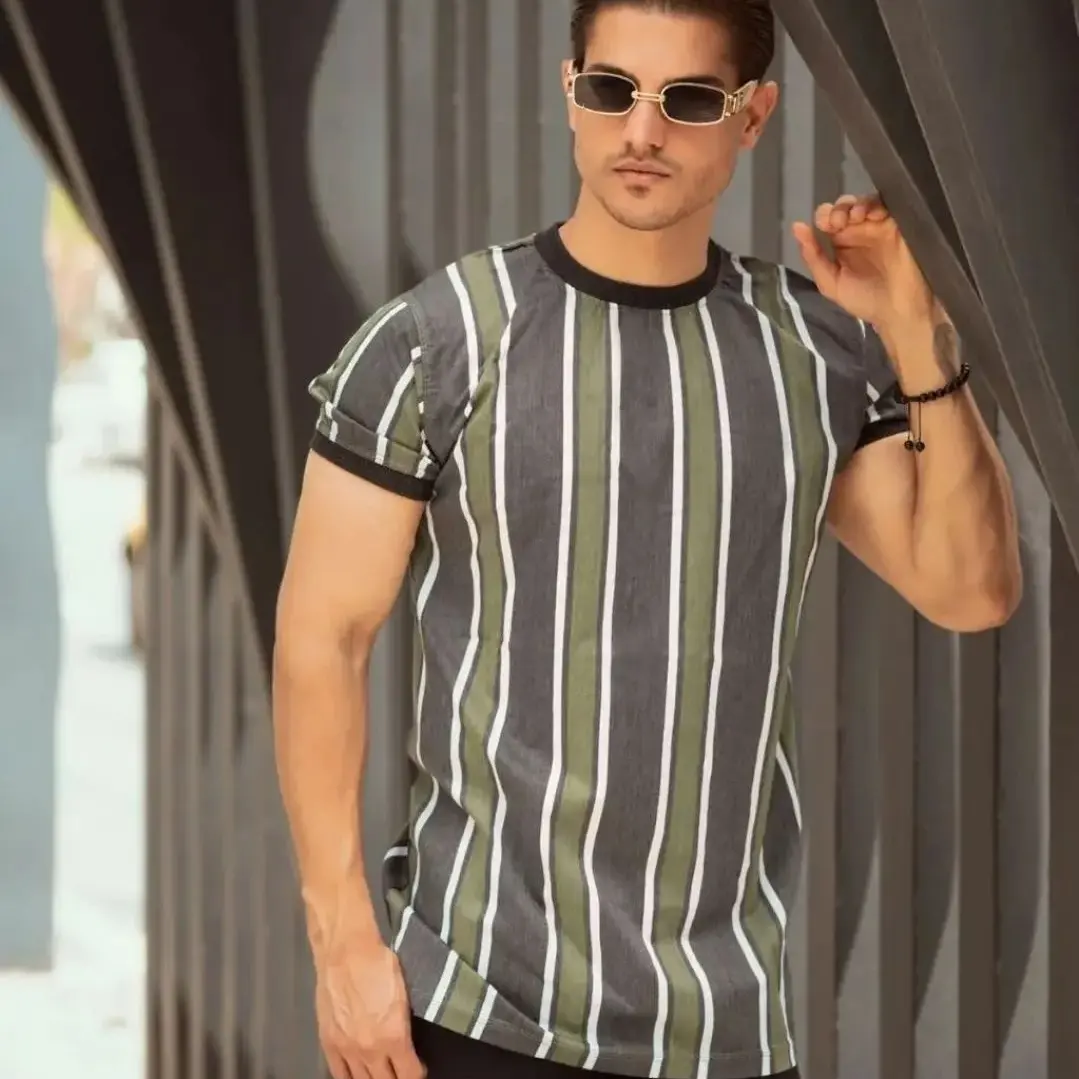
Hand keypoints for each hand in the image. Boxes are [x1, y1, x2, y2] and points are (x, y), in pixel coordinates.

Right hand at [314, 928, 425, 1078]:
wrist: (347, 950)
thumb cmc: (381, 964)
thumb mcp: (405, 995)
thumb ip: (404, 1026)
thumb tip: (406, 1043)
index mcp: (394, 1037)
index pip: (409, 1074)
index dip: (417, 1075)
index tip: (418, 1070)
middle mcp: (370, 1050)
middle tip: (400, 1072)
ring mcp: (347, 1049)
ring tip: (381, 1073)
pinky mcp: (328, 1042)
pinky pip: (339, 1073)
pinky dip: (350, 1076)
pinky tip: (358, 1073)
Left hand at [791, 194, 935, 330]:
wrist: (897, 311)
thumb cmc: (864, 301)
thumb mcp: (831, 283)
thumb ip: (813, 257)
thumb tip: (797, 226)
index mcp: (841, 243)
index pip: (828, 219)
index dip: (824, 215)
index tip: (825, 225)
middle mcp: (859, 231)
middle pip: (845, 206)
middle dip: (839, 209)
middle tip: (839, 222)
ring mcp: (879, 227)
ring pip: (865, 202)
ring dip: (857, 204)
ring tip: (855, 217)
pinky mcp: (898, 225)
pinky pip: (888, 206)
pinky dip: (878, 205)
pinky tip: (873, 215)